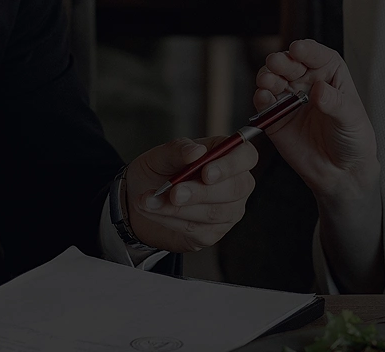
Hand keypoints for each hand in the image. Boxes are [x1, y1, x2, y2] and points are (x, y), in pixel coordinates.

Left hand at [123, 137, 258, 251]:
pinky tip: (155, 212)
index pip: (246, 156)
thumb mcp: (160, 156)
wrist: (137, 201)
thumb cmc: (156, 173)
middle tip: (174, 192)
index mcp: (226, 156)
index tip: (206, 172)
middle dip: (202, 192)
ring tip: (151, 201)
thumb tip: (196, 151)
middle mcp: (234, 184)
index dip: (231, 165)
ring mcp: (227, 211)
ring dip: (179, 208)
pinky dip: (172, 220)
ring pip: (215, 212)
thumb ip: (177, 150)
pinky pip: (197, 230)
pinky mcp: (212, 234)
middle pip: (236, 188)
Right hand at [253, 39, 379, 207]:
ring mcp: (289, 99)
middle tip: (277, 64)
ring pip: (272, 79)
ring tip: (269, 81)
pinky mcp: (275, 118)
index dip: (306, 50)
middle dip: (281, 61)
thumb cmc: (353, 141)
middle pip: (290, 63)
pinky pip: (264, 104)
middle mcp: (307, 82)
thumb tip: (319, 89)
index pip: (316, 55)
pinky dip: (261, 98)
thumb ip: (335, 103)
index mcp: (330, 74)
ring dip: (267, 76)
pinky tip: (264, 97)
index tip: (298, 49)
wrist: (341, 173)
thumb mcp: (351, 119)